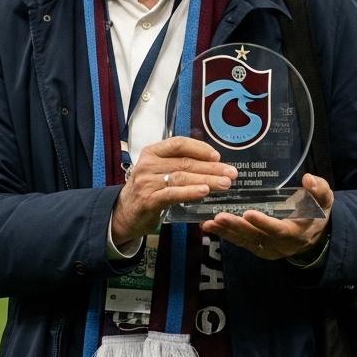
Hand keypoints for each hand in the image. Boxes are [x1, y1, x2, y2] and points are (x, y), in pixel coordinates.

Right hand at [110, 137, 236, 247]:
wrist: (124, 213)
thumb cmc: (147, 190)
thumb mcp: (158, 171)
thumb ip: (177, 164)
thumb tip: (212, 162)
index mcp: (151, 152)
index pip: (178, 143)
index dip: (200, 148)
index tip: (217, 156)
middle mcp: (147, 165)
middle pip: (184, 163)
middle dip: (211, 167)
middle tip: (231, 173)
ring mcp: (146, 182)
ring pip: (182, 178)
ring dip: (207, 180)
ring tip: (225, 183)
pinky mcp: (148, 200)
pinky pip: (172, 194)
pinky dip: (190, 192)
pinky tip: (204, 191)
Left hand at [201, 173, 334, 259]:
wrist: (313, 236)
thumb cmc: (316, 213)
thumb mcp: (324, 201)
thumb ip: (319, 190)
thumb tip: (308, 179)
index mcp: (297, 232)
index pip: (279, 230)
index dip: (264, 223)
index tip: (249, 213)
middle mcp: (280, 244)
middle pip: (256, 237)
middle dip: (237, 227)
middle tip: (220, 216)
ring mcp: (266, 248)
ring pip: (244, 241)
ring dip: (226, 232)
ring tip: (209, 222)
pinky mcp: (256, 247)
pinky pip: (239, 242)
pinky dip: (224, 234)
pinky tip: (208, 226)